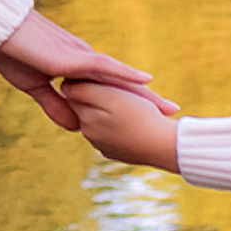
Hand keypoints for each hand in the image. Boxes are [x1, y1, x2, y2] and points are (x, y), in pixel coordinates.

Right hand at [0, 6, 154, 133]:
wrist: (0, 30)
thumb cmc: (13, 53)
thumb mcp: (35, 87)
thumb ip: (56, 105)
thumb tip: (76, 126)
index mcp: (76, 71)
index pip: (108, 89)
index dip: (128, 100)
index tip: (148, 113)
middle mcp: (85, 62)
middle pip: (121, 84)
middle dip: (146, 99)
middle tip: (171, 110)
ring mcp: (81, 59)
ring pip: (119, 78)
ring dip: (143, 92)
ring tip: (167, 105)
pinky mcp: (73, 58)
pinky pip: (105, 66)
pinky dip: (125, 73)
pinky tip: (146, 79)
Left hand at [64, 79, 183, 170]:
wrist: (165, 146)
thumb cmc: (139, 116)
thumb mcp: (111, 96)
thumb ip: (84, 90)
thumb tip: (65, 86)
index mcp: (86, 117)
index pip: (74, 91)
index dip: (88, 79)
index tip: (103, 77)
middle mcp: (89, 133)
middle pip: (86, 106)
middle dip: (97, 97)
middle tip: (119, 91)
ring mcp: (101, 145)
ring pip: (99, 120)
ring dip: (108, 111)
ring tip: (129, 107)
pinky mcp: (115, 152)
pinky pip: (112, 134)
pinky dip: (118, 126)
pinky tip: (133, 123)